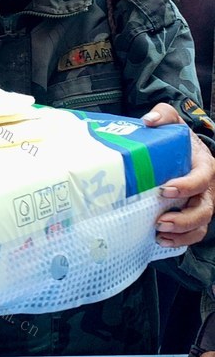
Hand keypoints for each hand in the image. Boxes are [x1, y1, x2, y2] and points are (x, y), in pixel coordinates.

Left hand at [143, 103, 214, 246]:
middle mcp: (207, 188)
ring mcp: (202, 202)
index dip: (186, 186)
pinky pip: (194, 232)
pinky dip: (181, 240)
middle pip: (204, 208)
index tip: (165, 189)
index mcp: (204, 166)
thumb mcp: (173, 122)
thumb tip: (148, 121)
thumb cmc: (178, 139)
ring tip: (160, 234)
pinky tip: (163, 241)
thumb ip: (163, 115)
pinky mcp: (192, 213)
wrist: (185, 150)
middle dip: (184, 218)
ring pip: (201, 224)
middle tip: (160, 221)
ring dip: (182, 233)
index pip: (201, 178)